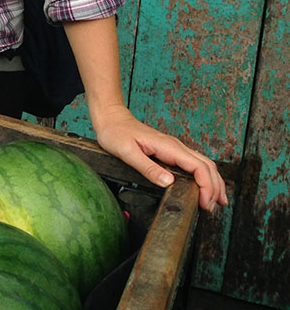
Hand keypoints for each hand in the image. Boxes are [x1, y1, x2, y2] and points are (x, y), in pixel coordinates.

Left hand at [92, 104, 227, 211]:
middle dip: (215, 188)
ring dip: (213, 182)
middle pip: (207, 166)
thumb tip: (168, 182)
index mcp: (169, 147)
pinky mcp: (170, 151)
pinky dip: (204, 176)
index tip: (205, 204)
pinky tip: (204, 186)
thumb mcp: (127, 152)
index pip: (199, 167)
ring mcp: (174, 148)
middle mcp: (176, 147)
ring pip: (204, 164)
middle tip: (212, 208)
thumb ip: (147, 167)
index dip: (207, 186)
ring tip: (216, 202)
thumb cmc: (116, 133)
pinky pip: (194, 163)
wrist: (111, 118)